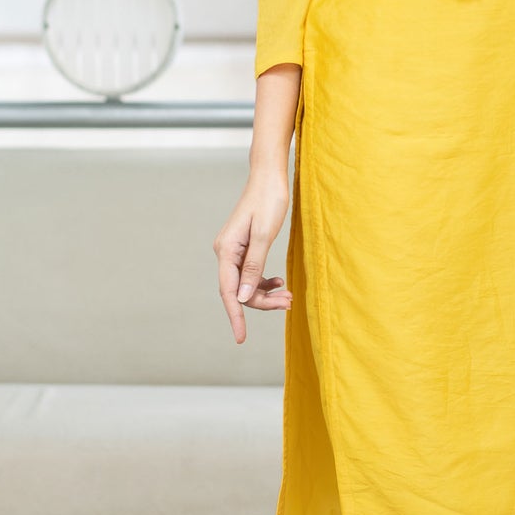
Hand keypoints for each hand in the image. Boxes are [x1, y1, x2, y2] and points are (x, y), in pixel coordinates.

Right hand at [214, 169, 291, 344]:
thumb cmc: (269, 201)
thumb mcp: (265, 236)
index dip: (236, 317)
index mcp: (226, 250)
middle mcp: (225, 252)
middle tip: (289, 302)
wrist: (270, 176)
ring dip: (266, 293)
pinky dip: (264, 282)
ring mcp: (233, 250)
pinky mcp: (244, 247)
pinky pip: (250, 273)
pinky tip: (279, 282)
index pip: (229, 292)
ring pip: (246, 284)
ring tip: (289, 295)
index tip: (241, 338)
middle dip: (263, 302)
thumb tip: (244, 298)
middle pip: (239, 290)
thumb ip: (254, 268)